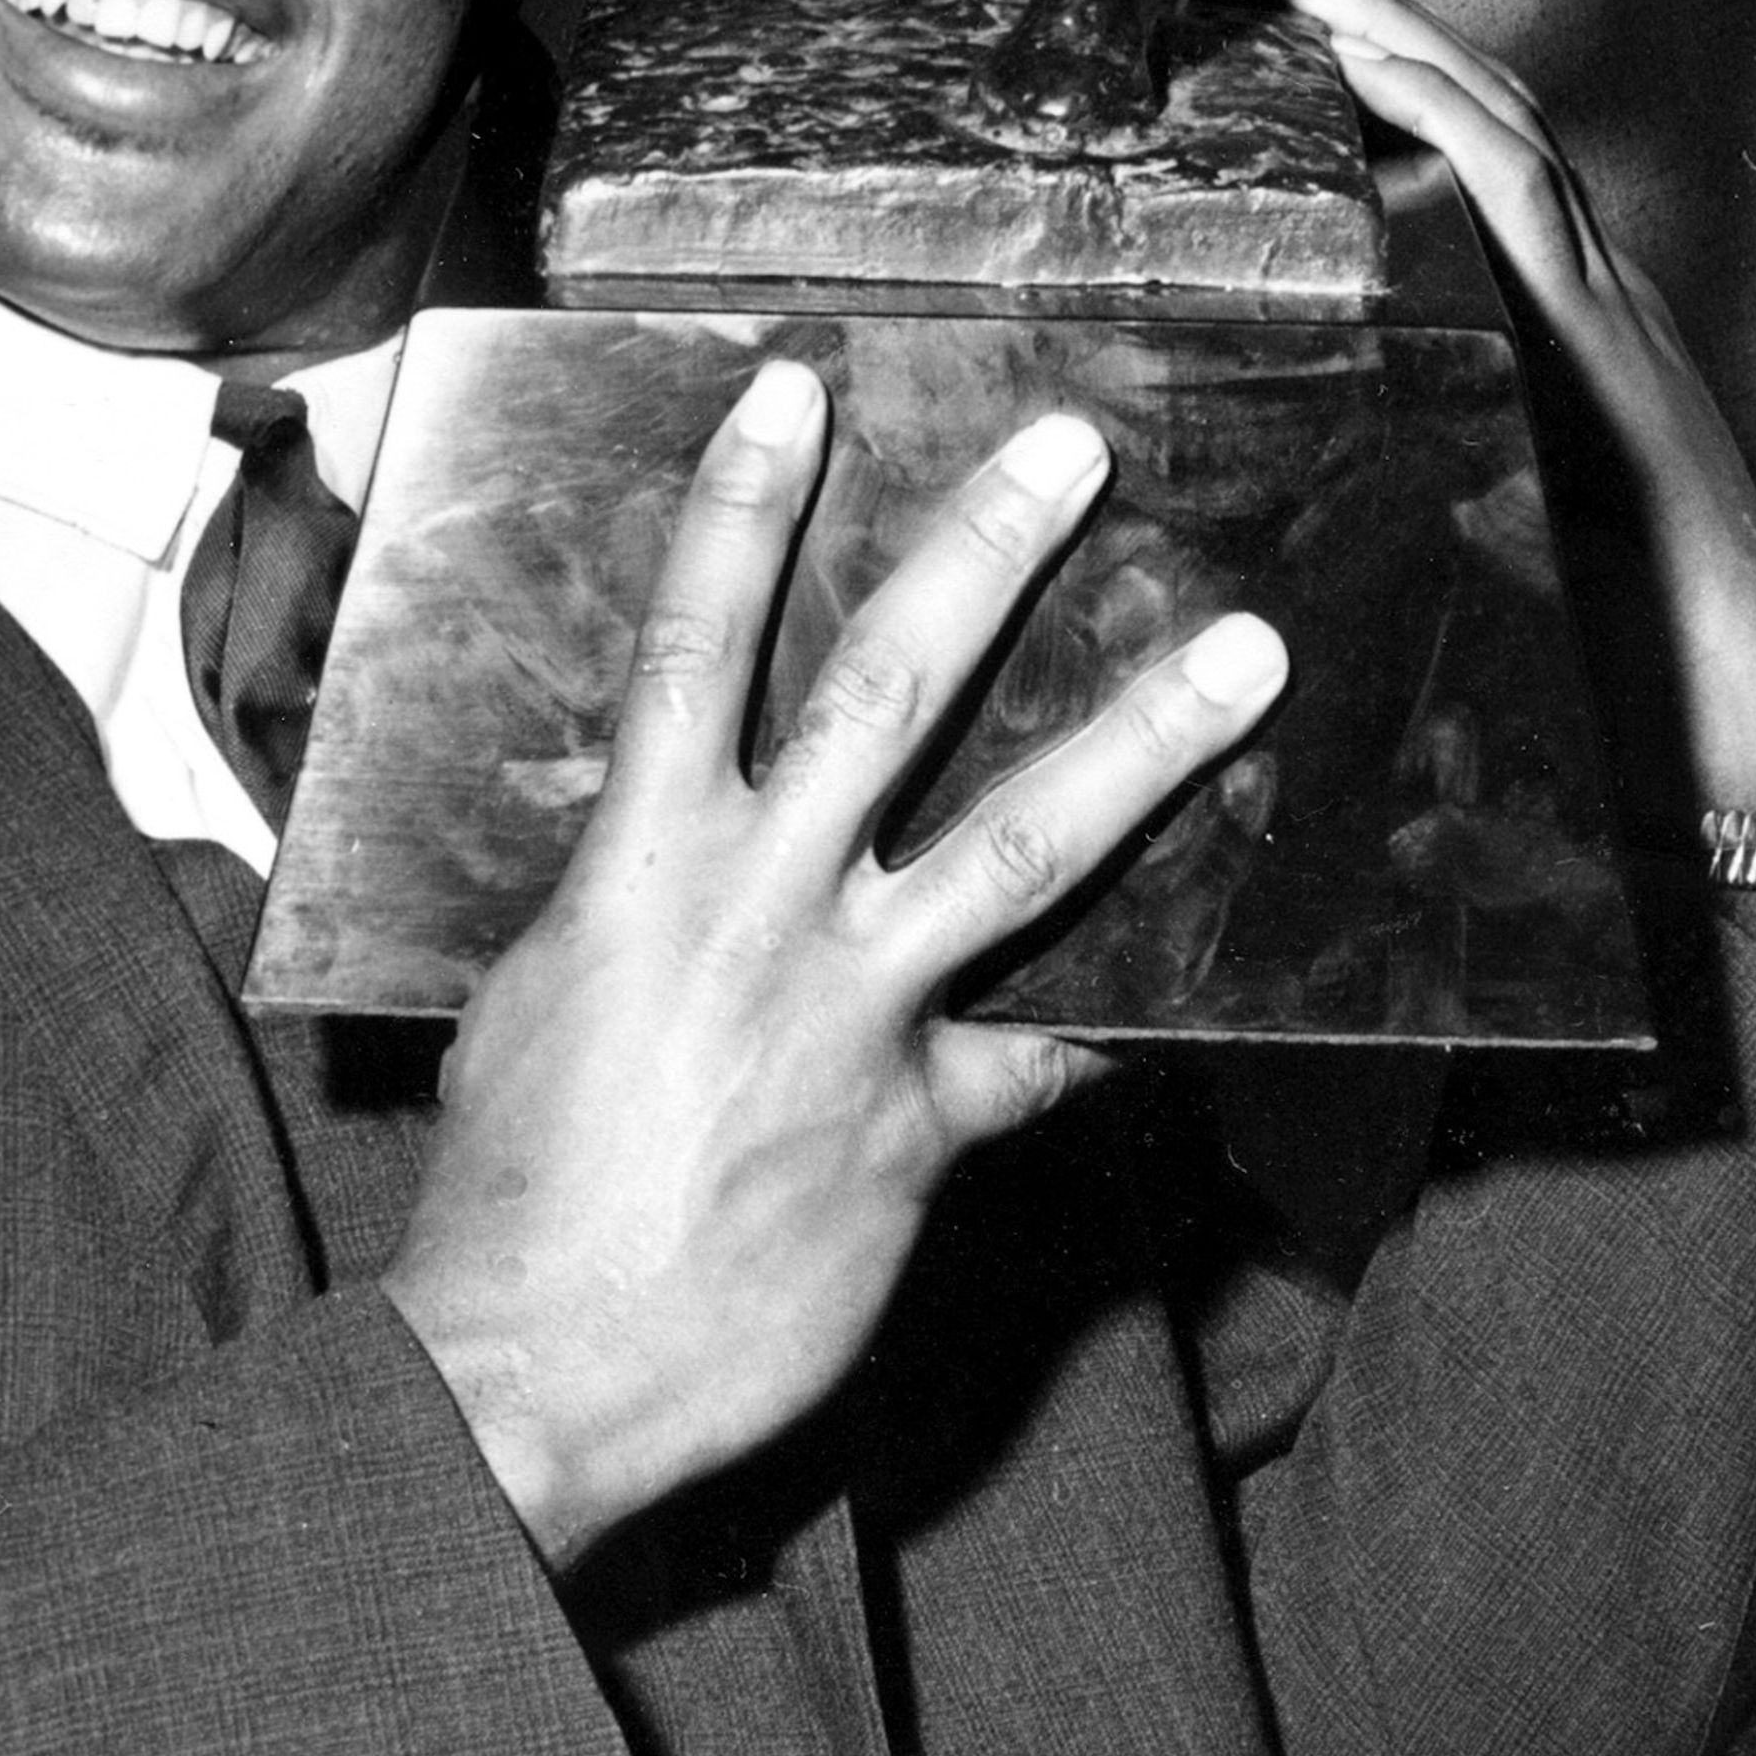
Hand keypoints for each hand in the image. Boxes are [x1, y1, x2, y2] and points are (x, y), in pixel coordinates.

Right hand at [382, 360, 1285, 1567]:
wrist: (535, 1369)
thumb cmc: (509, 1182)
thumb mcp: (544, 993)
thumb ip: (631, 899)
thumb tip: (677, 844)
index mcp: (641, 865)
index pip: (691, 641)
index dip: (742, 506)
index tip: (795, 385)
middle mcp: (760, 911)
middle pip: (891, 695)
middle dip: (983, 559)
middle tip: (1074, 454)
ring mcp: (856, 1015)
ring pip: (1026, 843)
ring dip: (1145, 739)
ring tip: (1246, 656)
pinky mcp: (924, 1129)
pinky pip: (1053, 1052)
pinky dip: (1125, 1015)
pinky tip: (1221, 986)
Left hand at [1273, 0, 1755, 817]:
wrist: (1740, 737)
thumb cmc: (1606, 658)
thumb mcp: (1465, 536)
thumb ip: (1393, 473)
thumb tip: (1285, 461)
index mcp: (1546, 327)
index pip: (1456, 158)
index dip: (1375, 71)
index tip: (1281, 3)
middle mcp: (1586, 292)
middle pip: (1477, 107)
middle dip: (1375, 11)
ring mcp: (1607, 310)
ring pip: (1502, 126)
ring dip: (1398, 31)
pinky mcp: (1606, 350)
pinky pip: (1525, 204)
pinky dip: (1445, 121)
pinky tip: (1368, 68)